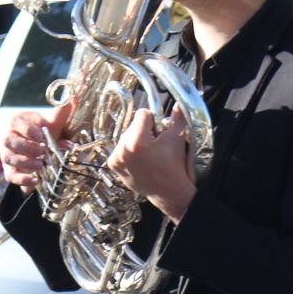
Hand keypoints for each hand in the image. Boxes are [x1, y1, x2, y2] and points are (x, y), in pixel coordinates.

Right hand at [0, 102, 71, 191]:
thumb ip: (61, 113)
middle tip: (42, 151)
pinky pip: (10, 176)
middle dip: (27, 147)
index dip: (28, 130)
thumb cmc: (43, 133)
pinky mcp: (9, 170)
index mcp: (17, 122)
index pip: (17, 123)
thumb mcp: (52, 123)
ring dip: (25, 163)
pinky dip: (22, 180)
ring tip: (41, 165)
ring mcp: (7, 154)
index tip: (41, 135)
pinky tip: (35, 180)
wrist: (37, 149)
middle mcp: (8, 137)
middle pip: (10, 141)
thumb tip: (73, 99)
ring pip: (9, 158)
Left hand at [106, 108, 195, 222]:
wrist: (167, 191)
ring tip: (148, 154)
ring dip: (136, 140)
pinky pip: (120, 147)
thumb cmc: (174, 165)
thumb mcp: (177, 138)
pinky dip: (129, 151)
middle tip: (155, 145)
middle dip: (144, 130)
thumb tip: (179, 102)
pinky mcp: (113, 165)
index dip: (154, 121)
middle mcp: (123, 149)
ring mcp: (116, 158)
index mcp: (137, 142)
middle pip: (133, 124)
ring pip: (126, 135)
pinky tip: (140, 160)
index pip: (142, 114)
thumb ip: (177, 117)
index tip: (160, 133)